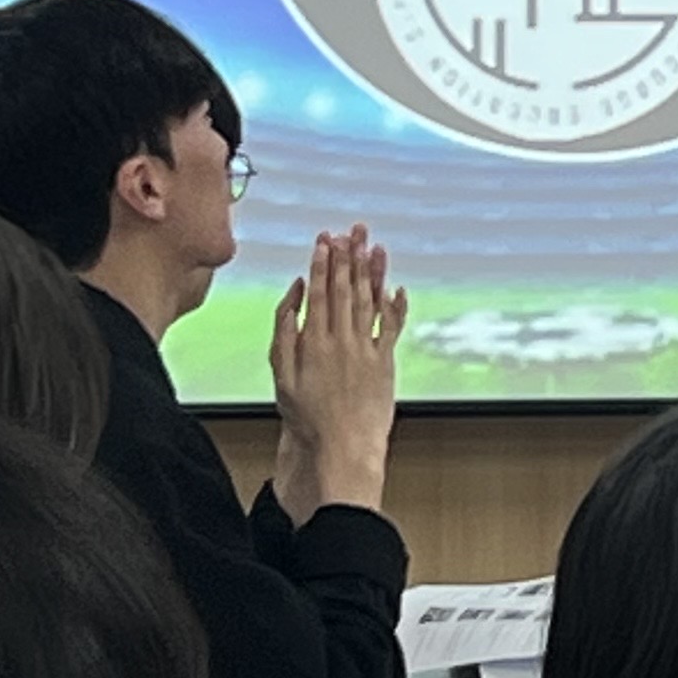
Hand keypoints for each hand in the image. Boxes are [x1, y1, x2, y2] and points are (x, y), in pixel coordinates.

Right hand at [266, 224, 405, 518]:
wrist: (340, 446)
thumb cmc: (307, 416)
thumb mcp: (280, 375)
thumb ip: (284, 330)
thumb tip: (294, 293)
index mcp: (314, 340)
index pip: (320, 291)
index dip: (323, 263)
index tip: (325, 240)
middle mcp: (342, 339)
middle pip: (346, 289)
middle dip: (348, 257)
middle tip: (351, 230)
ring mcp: (367, 348)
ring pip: (369, 300)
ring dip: (371, 270)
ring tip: (373, 244)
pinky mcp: (385, 361)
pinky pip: (392, 326)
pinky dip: (396, 305)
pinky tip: (397, 286)